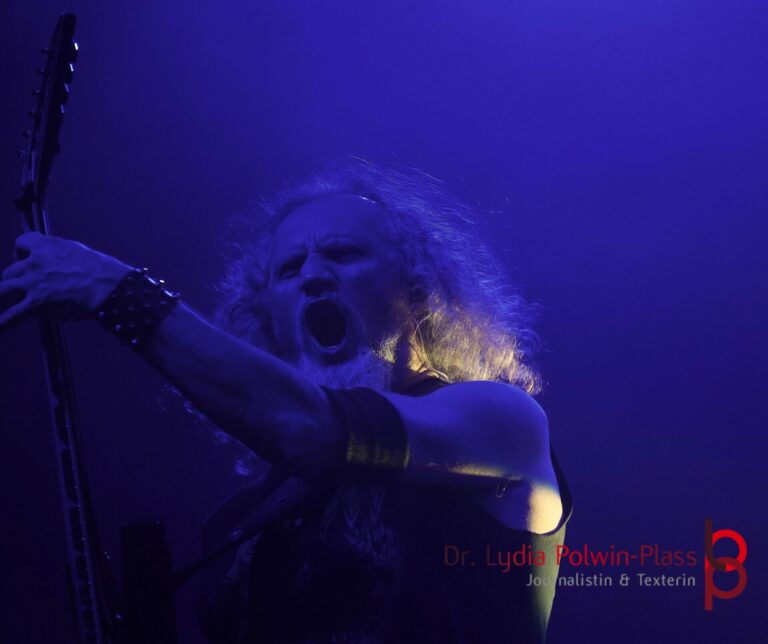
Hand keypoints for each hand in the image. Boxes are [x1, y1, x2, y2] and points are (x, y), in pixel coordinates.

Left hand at [0, 232, 131, 329]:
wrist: (110, 287)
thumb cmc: (103, 271)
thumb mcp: (79, 253)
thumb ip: (62, 257)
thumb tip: (60, 264)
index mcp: (47, 247)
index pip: (22, 243)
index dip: (21, 254)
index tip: (24, 260)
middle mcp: (34, 263)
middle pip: (9, 272)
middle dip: (12, 282)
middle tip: (21, 292)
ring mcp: (32, 284)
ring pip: (1, 291)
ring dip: (2, 299)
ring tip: (2, 306)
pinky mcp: (35, 304)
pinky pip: (9, 316)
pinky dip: (1, 324)